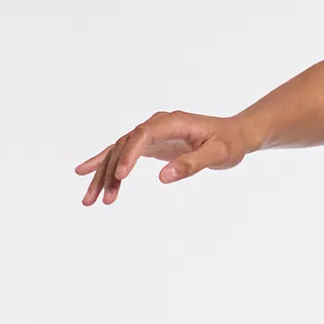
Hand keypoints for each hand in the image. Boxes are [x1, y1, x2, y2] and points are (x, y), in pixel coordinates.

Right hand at [75, 111, 250, 205]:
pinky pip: (124, 155)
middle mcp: (156, 125)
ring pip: (119, 152)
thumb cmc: (229, 143)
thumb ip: (192, 164)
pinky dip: (108, 167)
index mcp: (172, 123)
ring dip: (104, 175)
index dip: (129, 155)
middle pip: (124, 145)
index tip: (121, 176)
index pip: (143, 136)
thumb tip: (163, 177)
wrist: (234, 135)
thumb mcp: (218, 154)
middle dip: (109, 171)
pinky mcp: (150, 145)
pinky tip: (89, 178)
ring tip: (90, 200)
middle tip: (98, 198)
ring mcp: (150, 134)